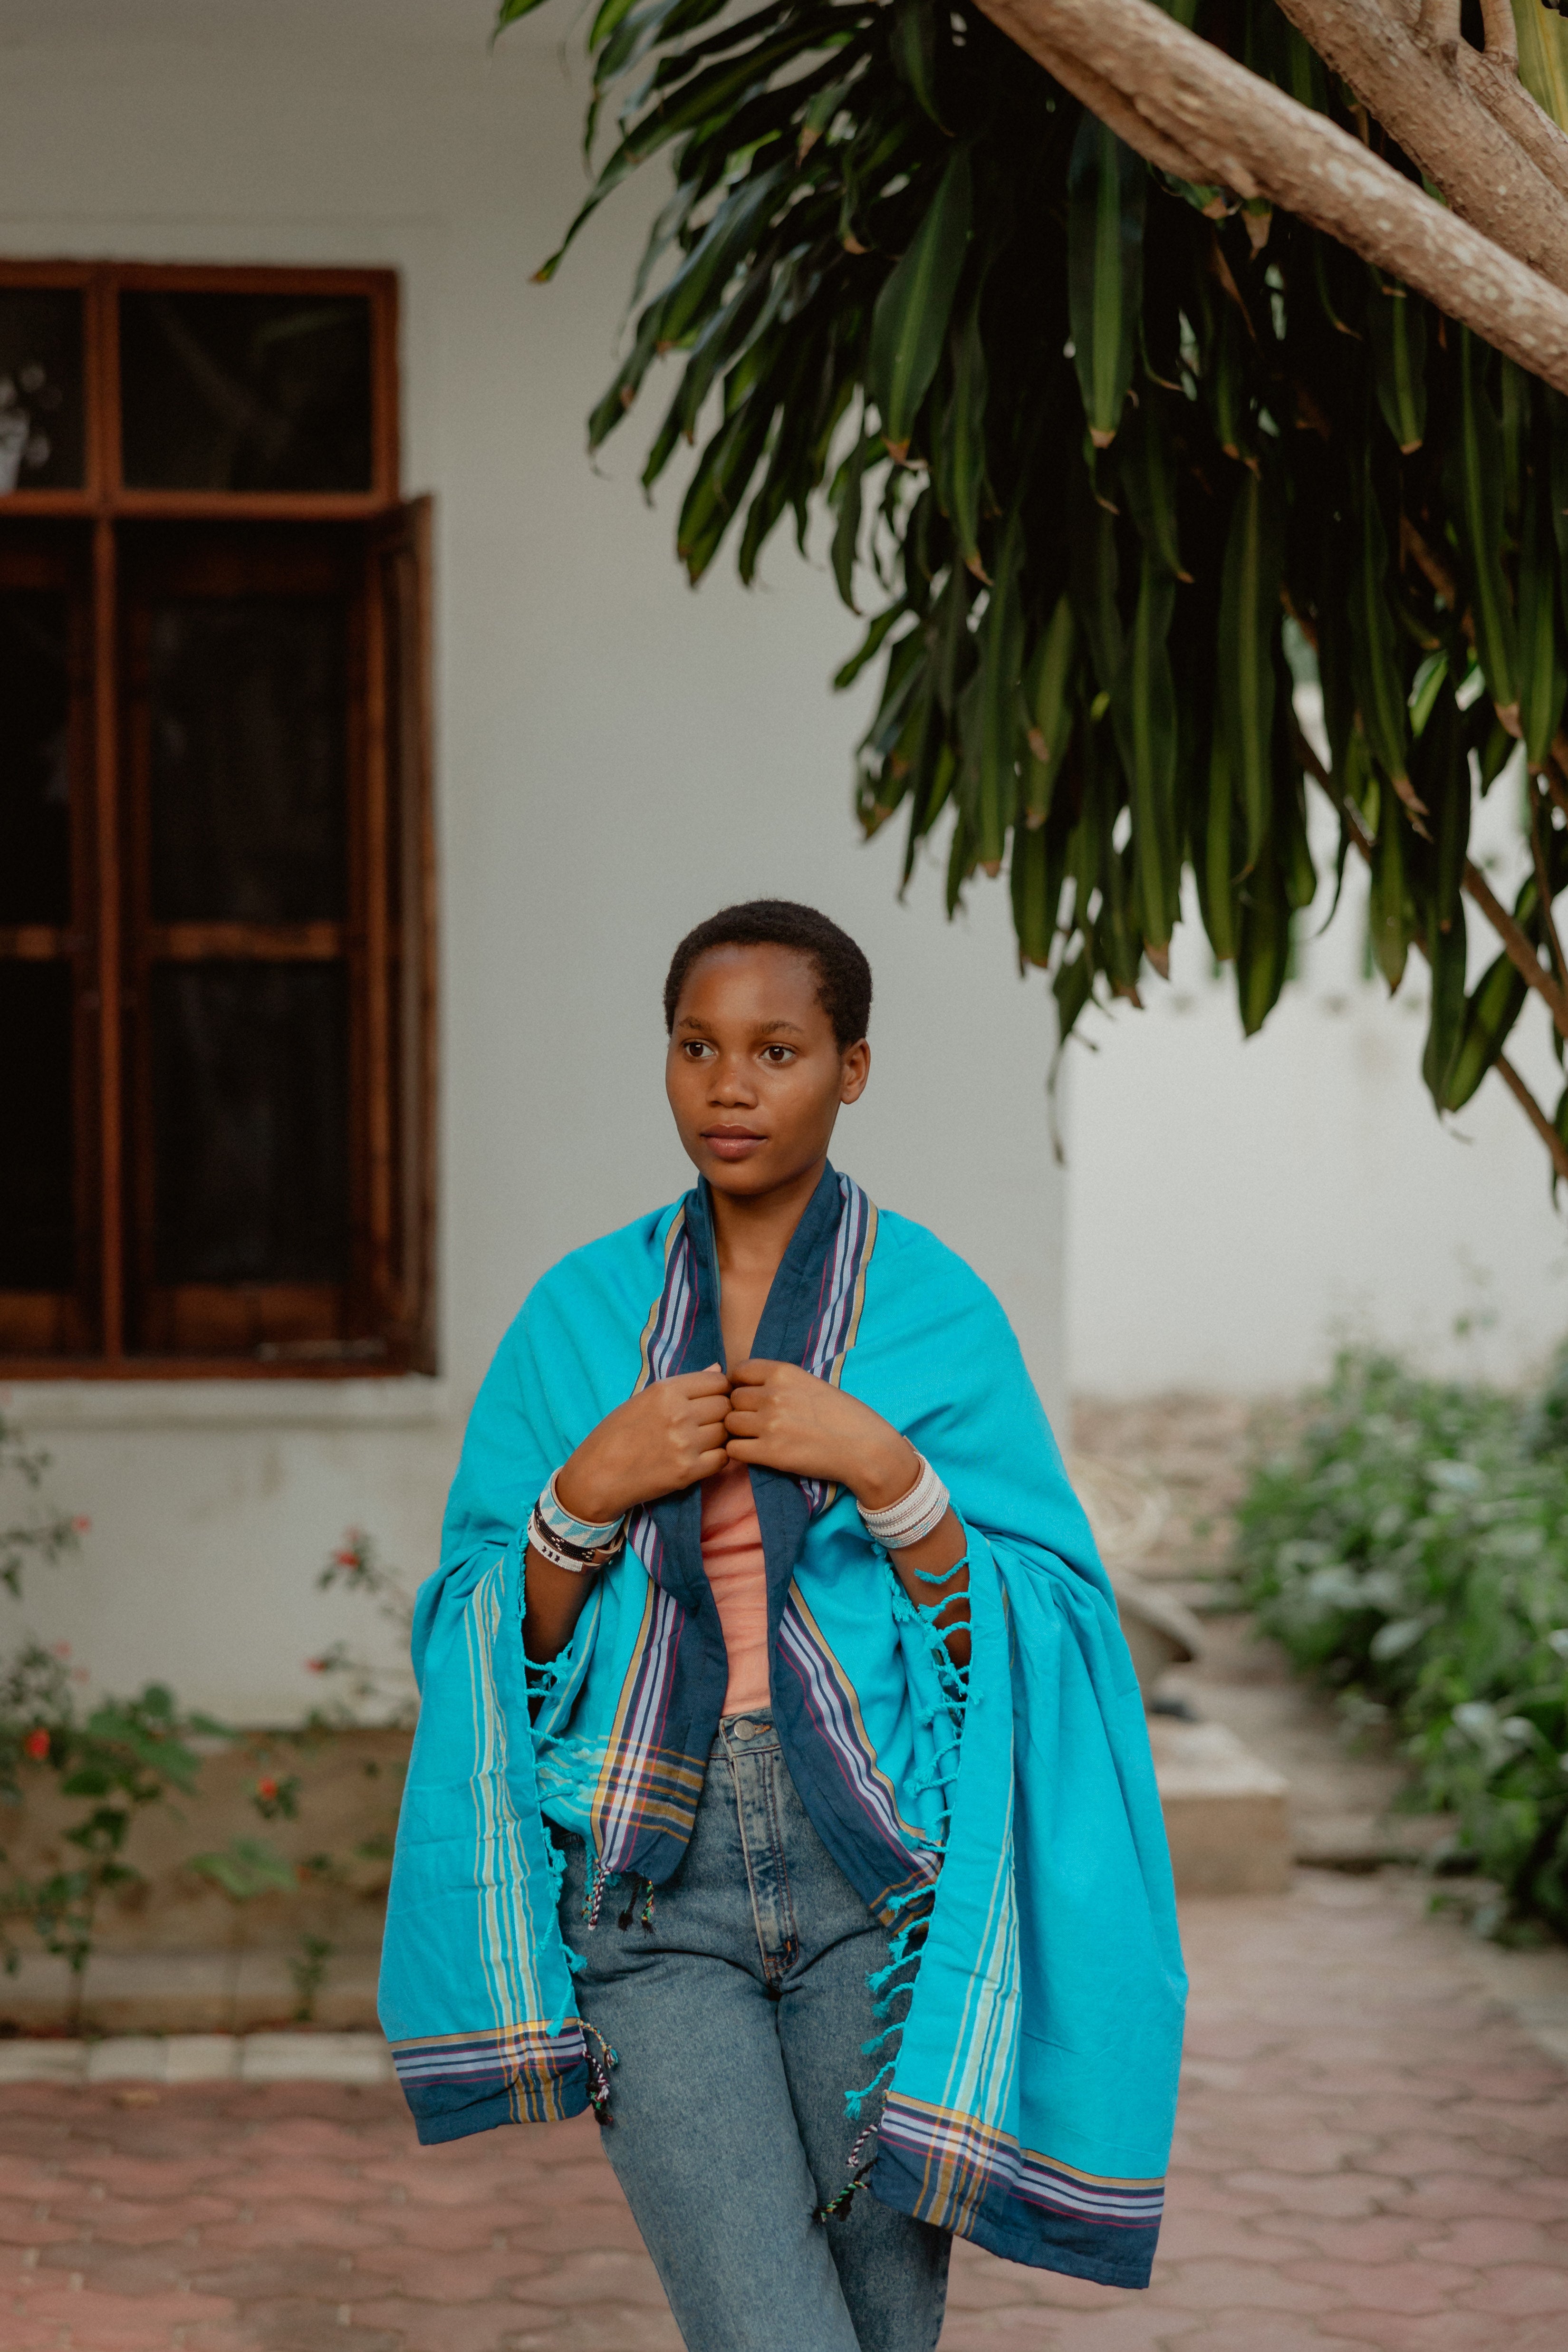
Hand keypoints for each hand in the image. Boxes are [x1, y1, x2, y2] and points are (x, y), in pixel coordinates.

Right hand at [556, 1367, 731, 1521]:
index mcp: (666, 1391)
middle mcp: (678, 1414)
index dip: (720, 1389)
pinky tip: (703, 1456)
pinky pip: (723, 1458)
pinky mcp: (688, 1471)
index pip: (717, 1381)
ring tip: (704, 1439)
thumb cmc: (617, 1433)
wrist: (598, 1475)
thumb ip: (684, 1385)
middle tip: (709, 1421)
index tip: (712, 1398)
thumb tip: (719, 1368)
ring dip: (721, 1435)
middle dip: (723, 1411)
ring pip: (726, 1431)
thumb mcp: (643, 1399)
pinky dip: (718, 1456)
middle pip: (726, 1405)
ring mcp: (685, 1444)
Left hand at [723, 1360, 917, 1509]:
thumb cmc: (844, 1416)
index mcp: (784, 1373)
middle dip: (740, 1410)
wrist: (865, 1448)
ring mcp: (769, 1424)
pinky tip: (756, 1453)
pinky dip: (740, 1452)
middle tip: (756, 1422)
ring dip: (738, 1431)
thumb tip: (750, 1385)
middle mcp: (773, 1395)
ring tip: (756, 1438)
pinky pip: (734, 1449)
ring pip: (729, 1423)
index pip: (739, 1371)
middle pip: (732, 1399)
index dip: (739, 1385)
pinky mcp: (770, 1453)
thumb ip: (781, 1382)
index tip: (748, 1397)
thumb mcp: (812, 1384)